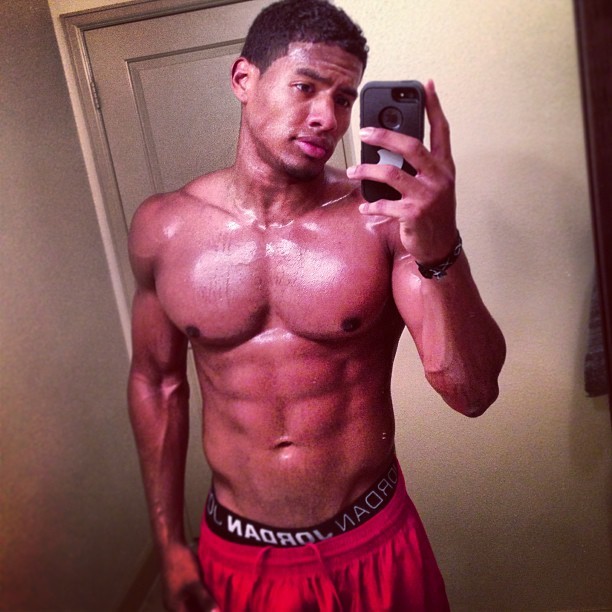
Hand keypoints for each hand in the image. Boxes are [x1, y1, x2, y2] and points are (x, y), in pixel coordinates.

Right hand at [161, 544, 219, 611]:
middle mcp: (175, 602)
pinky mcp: (182, 583)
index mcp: (175, 607)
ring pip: (193, 603)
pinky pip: (193, 594)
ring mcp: (178, 592)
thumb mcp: (194, 583)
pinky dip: (202, 593)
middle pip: (193, 610)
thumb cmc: (180, 565)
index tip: (219, 611)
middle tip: (222, 607)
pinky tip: (213, 590)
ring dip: (204, 602)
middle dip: (206, 609)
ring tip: (220, 601)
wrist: (171, 544)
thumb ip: (204, 600)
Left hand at [348, 80, 456, 262]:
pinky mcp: (413, 214)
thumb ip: (421, 167)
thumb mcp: (434, 186)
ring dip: (367, 171)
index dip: (434, 107)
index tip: (427, 84)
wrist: (440, 246)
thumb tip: (392, 148)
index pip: (441, 130)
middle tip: (364, 132)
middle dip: (385, 135)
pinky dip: (371, 205)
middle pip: (410, 146)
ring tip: (353, 171)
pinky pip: (385, 204)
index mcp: (444, 167)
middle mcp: (438, 177)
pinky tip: (363, 206)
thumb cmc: (433, 213)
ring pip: (391, 174)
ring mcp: (427, 196)